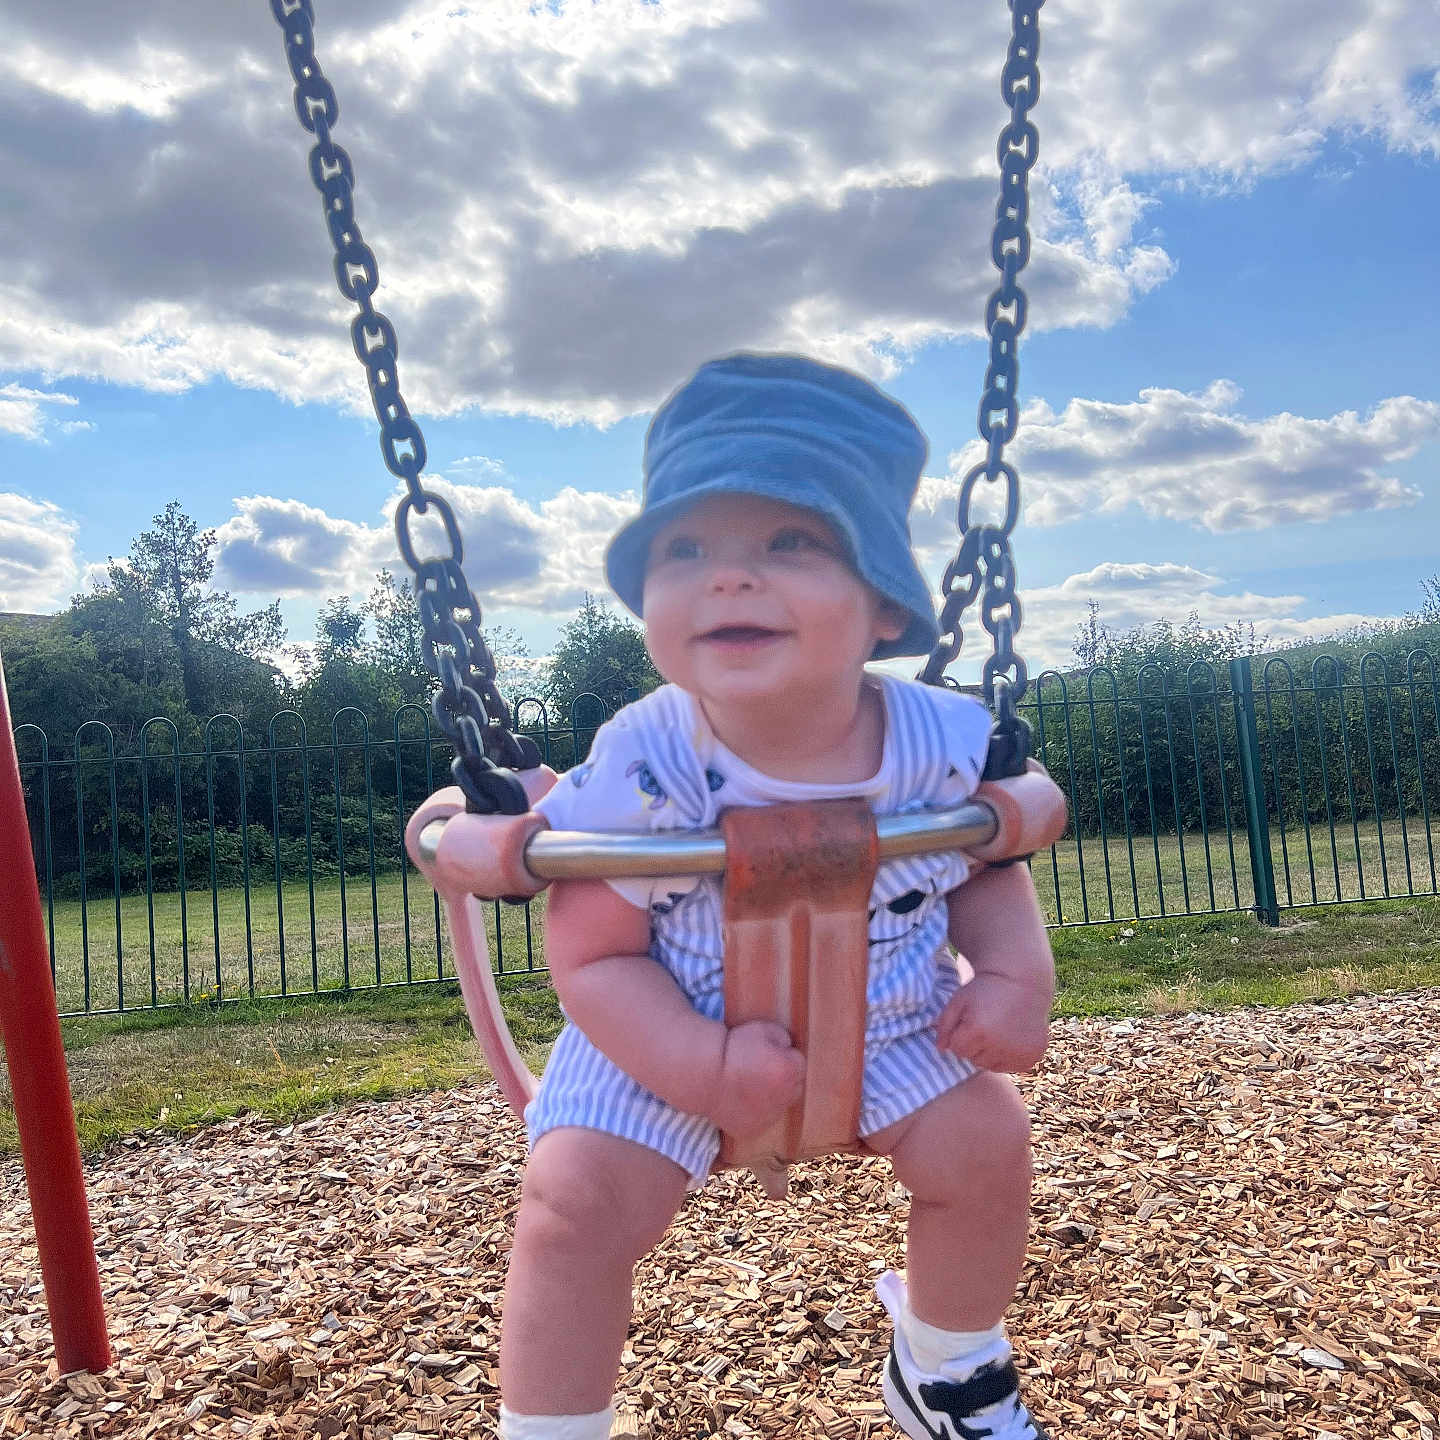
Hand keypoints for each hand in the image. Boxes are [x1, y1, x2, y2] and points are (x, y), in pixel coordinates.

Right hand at [704, 1021, 805, 1140]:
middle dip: (782, 1079)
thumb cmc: (733, 1047)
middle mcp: (784, 1098)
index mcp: (788, 1071)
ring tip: (750, 1084)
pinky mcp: (753, 1130)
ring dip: (771, 1096)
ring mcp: (769, 1118)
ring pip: (778, 1106)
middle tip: (760, 1069)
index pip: (799, 1063)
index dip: (783, 1055)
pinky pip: (761, 1120)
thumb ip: (784, 1040)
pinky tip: (741, 1099)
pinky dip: (755, 1111)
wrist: (704, 1074)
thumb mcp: (763, 1029)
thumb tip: (788, 1051)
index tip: (768, 1053)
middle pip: (794, 1087)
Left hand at [936, 972, 1050, 1073]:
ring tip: (996, 1031)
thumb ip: (944, 1025)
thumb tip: (941, 1049)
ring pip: (991, 1065)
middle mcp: (999, 1045)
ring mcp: (1018, 1052)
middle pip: (974, 1060)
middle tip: (984, 1024)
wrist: (1021, 981)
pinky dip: (1007, 1056)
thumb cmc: (985, 989)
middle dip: (974, 1046)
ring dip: (989, 1053)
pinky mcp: (1033, 1056)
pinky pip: (1010, 1067)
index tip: (968, 1022)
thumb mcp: (959, 1000)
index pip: (957, 1050)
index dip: (960, 1036)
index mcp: (978, 1029)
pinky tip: (1010, 1038)